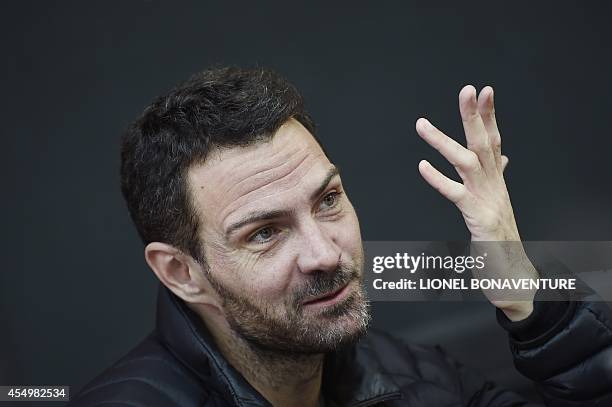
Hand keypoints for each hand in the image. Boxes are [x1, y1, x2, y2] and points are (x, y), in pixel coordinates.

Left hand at [416, 85, 536, 320]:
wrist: (513, 277)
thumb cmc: (502, 241)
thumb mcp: (498, 204)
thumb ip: (497, 178)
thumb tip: (503, 158)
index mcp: (497, 181)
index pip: (493, 141)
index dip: (488, 116)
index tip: (482, 91)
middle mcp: (495, 186)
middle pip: (485, 144)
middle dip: (475, 116)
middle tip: (467, 90)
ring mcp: (488, 200)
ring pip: (468, 163)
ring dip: (445, 142)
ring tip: (421, 124)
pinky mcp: (478, 218)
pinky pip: (456, 195)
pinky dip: (438, 179)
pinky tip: (422, 166)